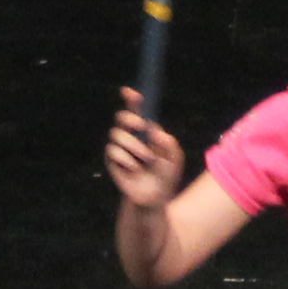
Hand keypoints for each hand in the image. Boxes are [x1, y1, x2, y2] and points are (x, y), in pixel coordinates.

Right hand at [105, 88, 183, 209]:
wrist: (156, 196)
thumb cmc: (166, 174)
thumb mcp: (175, 158)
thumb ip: (170, 143)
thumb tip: (156, 133)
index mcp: (146, 130)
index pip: (136, 110)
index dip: (131, 99)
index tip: (129, 92)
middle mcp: (131, 135)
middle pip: (121, 117)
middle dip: (129, 118)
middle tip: (141, 126)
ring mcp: (120, 147)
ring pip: (117, 134)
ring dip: (134, 145)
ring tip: (146, 159)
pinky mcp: (112, 160)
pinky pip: (113, 151)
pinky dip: (126, 159)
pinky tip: (135, 168)